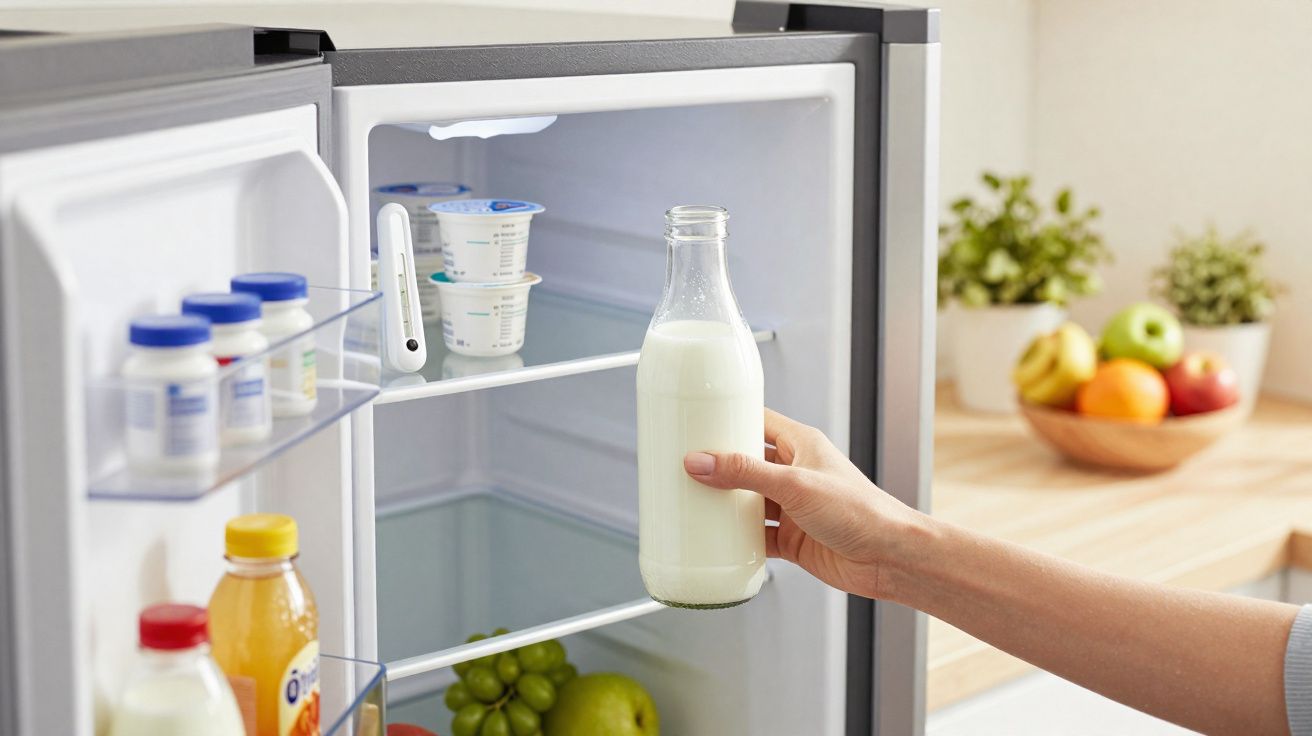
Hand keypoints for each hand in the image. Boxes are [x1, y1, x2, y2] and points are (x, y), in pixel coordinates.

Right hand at [683, 408, 925, 600]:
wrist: (889, 558)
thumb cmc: (860, 512)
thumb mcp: (795, 485)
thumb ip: (745, 473)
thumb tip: (700, 461)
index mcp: (800, 445)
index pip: (756, 421)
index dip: (726, 420)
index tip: (694, 422)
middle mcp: (794, 472)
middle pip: (744, 463)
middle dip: (715, 466)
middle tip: (681, 466)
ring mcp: (792, 507)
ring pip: (746, 501)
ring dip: (722, 504)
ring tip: (688, 502)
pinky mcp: (791, 538)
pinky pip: (754, 535)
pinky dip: (734, 539)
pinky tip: (715, 540)